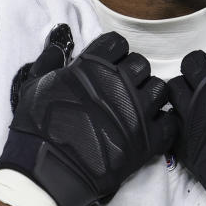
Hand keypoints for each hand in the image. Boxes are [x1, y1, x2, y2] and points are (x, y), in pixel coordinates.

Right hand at [0, 25, 176, 205]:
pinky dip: (163, 124)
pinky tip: (150, 128)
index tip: (108, 66)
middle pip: (141, 64)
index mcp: (94, 66)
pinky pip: (170, 122)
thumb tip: (61, 36)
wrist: (48, 169)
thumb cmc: (38, 126)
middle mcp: (120, 83)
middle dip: (132, 74)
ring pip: (160, 89)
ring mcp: (137, 111)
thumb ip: (51, 57)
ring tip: (136, 108)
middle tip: (120, 89)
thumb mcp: (35, 83)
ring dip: (149, 96)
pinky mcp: (148, 140)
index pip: (118, 43)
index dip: (113, 54)